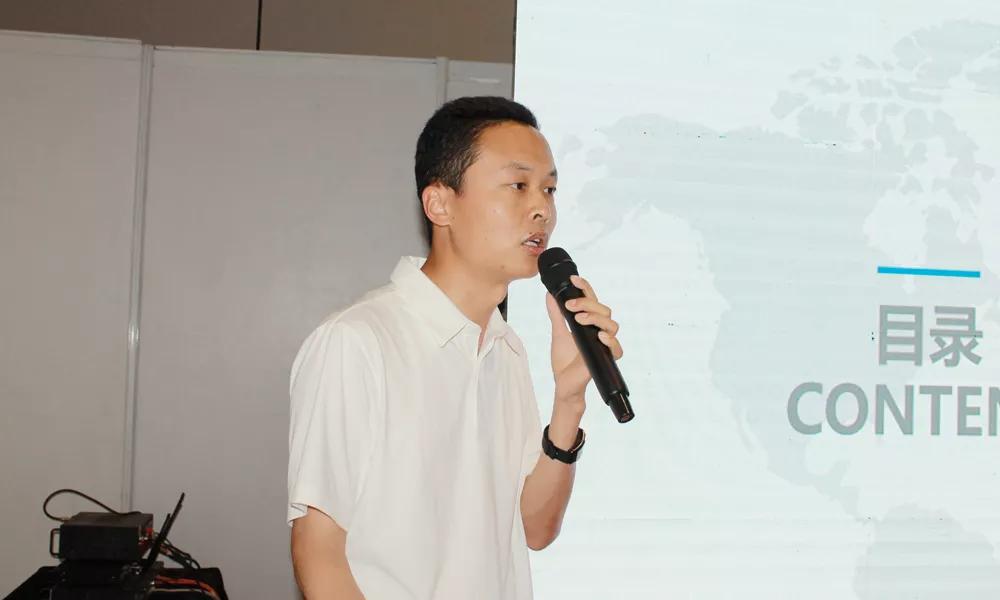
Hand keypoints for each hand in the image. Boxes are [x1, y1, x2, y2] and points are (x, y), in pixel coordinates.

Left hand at [545, 275, 623, 409]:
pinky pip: (616, 348)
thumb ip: (556, 314)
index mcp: (590, 323)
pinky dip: (609, 340)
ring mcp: (604, 345)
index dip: (586, 289)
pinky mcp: (606, 359)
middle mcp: (600, 332)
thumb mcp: (558, 333)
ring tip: (579, 319)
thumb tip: (549, 295)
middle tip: (569, 306)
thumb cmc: (564, 360)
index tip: (573, 280)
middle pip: (604, 310)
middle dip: (587, 304)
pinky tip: (599, 336)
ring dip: (596, 318)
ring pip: (612, 325)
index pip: (593, 301)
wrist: (564, 384)